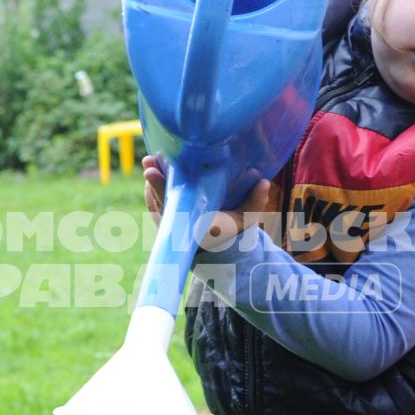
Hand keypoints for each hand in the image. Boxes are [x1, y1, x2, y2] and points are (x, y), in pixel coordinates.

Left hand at [143, 154, 278, 246]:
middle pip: (161, 203)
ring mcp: (170, 227)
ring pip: (155, 203)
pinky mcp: (165, 223)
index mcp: (197, 229)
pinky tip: (154, 171)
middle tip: (149, 163)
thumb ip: (255, 202)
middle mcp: (180, 229)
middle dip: (155, 183)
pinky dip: (152, 190)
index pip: (176, 209)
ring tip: (150, 163)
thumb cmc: (231, 231)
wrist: (217, 252)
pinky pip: (154, 206)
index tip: (152, 173)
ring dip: (151, 184)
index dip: (162, 190)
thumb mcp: (246, 220)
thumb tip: (265, 183)